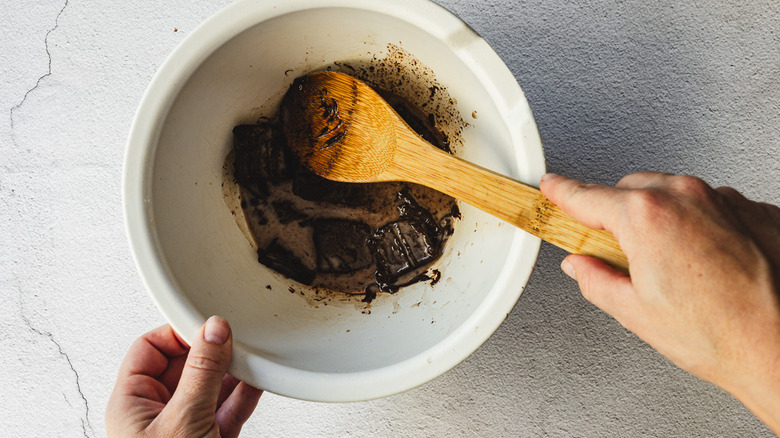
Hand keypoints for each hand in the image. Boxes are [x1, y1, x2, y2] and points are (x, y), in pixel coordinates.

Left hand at [106, 317, 262, 436]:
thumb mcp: (182, 421)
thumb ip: (201, 374)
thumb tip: (214, 332)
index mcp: (131, 405)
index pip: (150, 349)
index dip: (177, 333)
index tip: (206, 326)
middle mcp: (156, 415)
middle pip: (185, 365)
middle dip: (211, 352)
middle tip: (232, 341)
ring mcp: (184, 428)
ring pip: (211, 387)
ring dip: (233, 372)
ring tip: (250, 358)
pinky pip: (229, 408)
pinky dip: (245, 393)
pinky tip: (256, 380)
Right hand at [540, 172, 779, 432]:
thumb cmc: (719, 333)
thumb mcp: (634, 312)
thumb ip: (596, 280)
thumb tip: (582, 267)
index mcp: (646, 217)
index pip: (586, 196)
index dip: (562, 192)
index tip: (552, 187)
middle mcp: (684, 197)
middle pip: (629, 191)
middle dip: (616, 215)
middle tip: (616, 251)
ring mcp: (721, 200)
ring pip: (670, 194)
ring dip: (658, 217)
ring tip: (669, 266)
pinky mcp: (750, 209)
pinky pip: (708, 205)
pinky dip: (696, 223)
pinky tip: (702, 261)